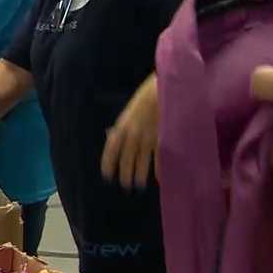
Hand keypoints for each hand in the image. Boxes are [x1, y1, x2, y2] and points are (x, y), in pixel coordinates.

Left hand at [101, 74, 159, 189]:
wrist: (165, 87)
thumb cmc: (147, 97)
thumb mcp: (129, 110)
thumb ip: (122, 125)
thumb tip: (111, 135)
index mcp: (123, 125)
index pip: (111, 148)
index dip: (108, 163)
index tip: (106, 176)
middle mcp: (133, 133)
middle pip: (127, 158)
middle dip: (125, 173)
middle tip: (126, 186)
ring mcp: (149, 136)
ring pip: (142, 160)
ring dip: (140, 174)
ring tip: (139, 185)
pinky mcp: (164, 137)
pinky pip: (160, 157)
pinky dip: (159, 170)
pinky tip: (159, 180)